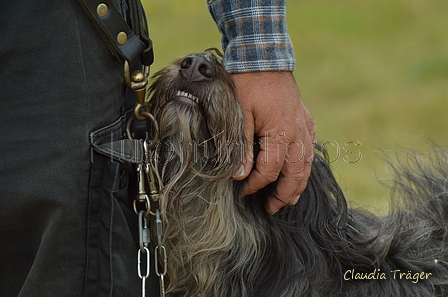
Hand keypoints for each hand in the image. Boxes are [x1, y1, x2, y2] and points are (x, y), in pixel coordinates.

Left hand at [232, 71, 315, 213]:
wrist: (264, 58)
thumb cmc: (248, 84)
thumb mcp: (239, 115)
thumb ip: (241, 146)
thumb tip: (239, 175)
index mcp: (280, 133)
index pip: (269, 170)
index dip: (256, 185)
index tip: (244, 192)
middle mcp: (297, 133)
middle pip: (295, 174)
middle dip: (284, 194)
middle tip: (272, 208)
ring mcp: (304, 126)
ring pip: (307, 164)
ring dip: (298, 184)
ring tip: (288, 199)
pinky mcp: (305, 120)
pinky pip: (309, 149)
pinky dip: (305, 165)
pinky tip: (299, 171)